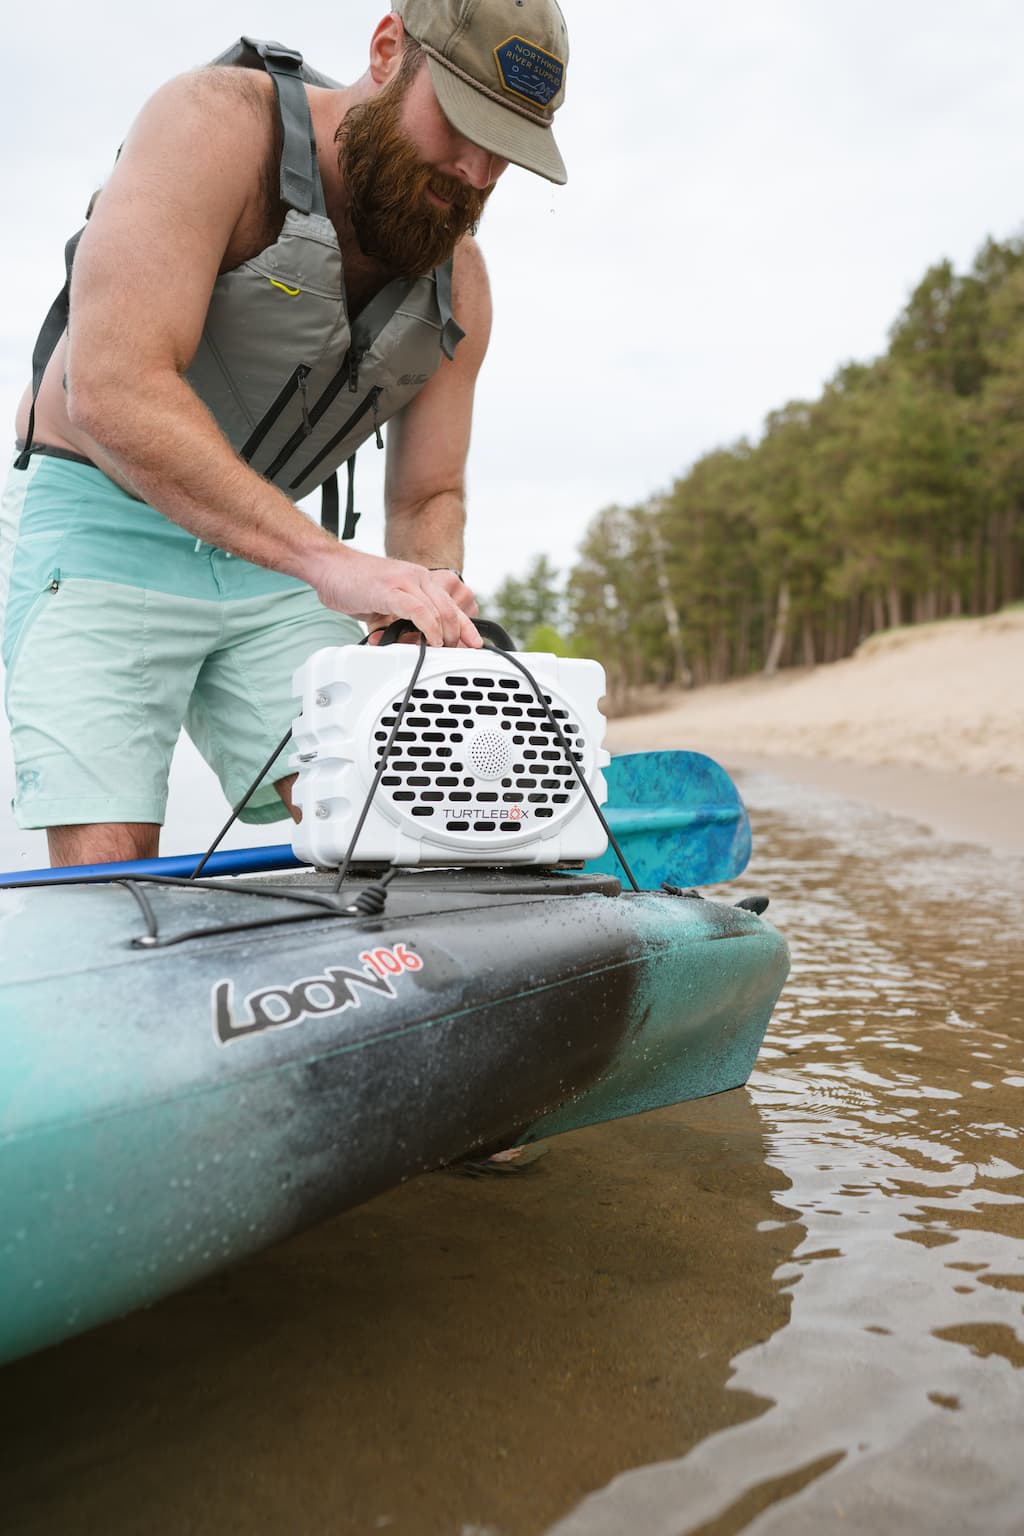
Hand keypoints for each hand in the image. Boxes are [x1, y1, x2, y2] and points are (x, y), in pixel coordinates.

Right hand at [310, 549, 480, 647]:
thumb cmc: (354, 584)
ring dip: (444, 636)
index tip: (474, 645)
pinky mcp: (391, 590)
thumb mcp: (387, 604)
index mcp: (420, 580)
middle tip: (453, 655)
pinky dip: (429, 629)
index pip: (451, 606)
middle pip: (452, 611)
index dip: (466, 628)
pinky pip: (419, 612)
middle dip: (457, 637)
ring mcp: (406, 582)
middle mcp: (418, 578)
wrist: (329, 565)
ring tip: (441, 650)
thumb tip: (411, 642)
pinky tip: (431, 641)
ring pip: (439, 612)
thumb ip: (402, 619)